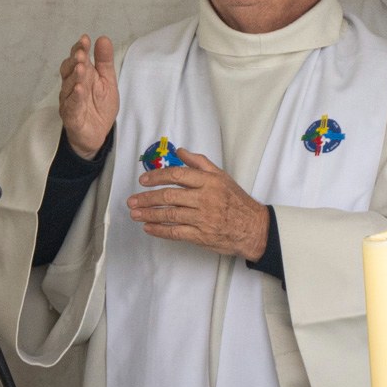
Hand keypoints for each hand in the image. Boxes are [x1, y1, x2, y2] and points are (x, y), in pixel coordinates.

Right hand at [59, 35, 118, 159]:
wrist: (98, 134)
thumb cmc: (99, 107)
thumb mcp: (107, 81)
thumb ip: (104, 61)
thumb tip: (103, 39)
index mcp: (81, 76)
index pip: (76, 59)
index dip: (79, 49)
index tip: (85, 39)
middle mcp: (71, 86)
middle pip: (69, 70)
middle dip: (75, 60)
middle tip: (82, 53)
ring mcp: (69, 101)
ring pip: (69, 86)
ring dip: (75, 76)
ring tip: (82, 68)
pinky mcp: (71, 116)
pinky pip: (71, 105)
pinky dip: (75, 97)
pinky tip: (79, 89)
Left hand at [128, 149, 267, 260]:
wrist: (254, 228)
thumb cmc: (236, 201)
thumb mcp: (221, 176)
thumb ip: (199, 163)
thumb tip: (180, 151)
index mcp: (209, 182)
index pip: (177, 175)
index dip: (156, 177)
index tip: (143, 180)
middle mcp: (205, 199)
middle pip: (169, 196)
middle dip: (146, 198)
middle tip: (131, 201)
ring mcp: (203, 218)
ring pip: (169, 215)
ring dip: (148, 214)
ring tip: (135, 214)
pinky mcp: (201, 236)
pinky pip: (175, 232)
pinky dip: (159, 230)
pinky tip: (148, 228)